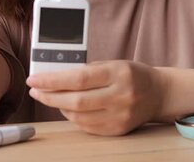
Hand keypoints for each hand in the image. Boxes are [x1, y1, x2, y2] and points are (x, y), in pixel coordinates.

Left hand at [26, 61, 163, 135]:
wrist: (159, 93)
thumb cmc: (132, 74)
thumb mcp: (113, 64)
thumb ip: (87, 70)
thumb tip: (55, 77)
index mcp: (118, 73)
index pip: (78, 78)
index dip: (52, 80)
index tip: (34, 80)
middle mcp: (121, 95)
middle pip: (76, 100)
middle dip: (50, 96)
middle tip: (35, 91)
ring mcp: (120, 115)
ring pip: (79, 116)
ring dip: (59, 108)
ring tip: (51, 98)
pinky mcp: (118, 130)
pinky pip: (87, 127)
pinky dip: (73, 118)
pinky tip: (68, 109)